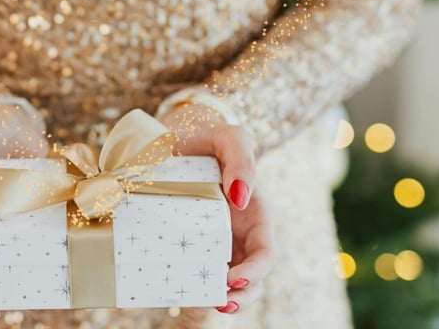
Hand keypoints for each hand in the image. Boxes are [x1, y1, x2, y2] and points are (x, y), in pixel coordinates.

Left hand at [159, 103, 274, 314]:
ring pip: (225, 280)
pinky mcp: (187, 241)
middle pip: (251, 276)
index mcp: (255, 213)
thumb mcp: (230, 137)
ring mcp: (213, 240)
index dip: (257, 271)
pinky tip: (180, 290)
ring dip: (222, 298)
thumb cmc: (207, 135)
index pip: (266, 252)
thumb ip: (241, 159)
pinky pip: (194, 267)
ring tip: (207, 303)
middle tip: (221, 303)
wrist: (172, 136)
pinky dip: (193, 282)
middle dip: (243, 296)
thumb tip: (242, 197)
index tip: (235, 278)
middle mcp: (238, 232)